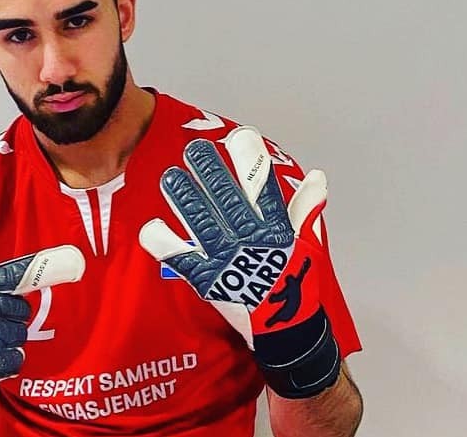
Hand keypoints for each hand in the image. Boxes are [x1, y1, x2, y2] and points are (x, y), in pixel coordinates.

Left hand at [139, 127, 339, 398]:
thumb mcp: (308, 244)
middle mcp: (253, 242)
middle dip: (211, 173)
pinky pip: (184, 260)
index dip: (252, 162)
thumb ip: (306, 208)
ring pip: (204, 223)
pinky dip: (166, 245)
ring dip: (186, 200)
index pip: (265, 189)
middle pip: (229, 201)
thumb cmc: (298, 283)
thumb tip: (317, 176)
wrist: (288, 330)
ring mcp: (230, 261)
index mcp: (278, 230)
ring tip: (169, 177)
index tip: (240, 136)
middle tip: (194, 148)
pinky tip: (150, 228)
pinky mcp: (210, 282)